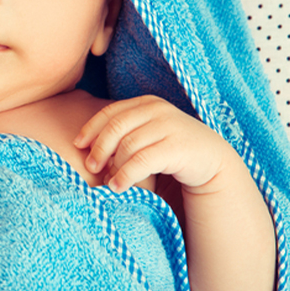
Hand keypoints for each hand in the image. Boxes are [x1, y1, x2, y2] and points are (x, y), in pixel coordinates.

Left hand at [74, 95, 242, 193]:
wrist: (212, 161)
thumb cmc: (170, 150)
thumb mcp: (146, 135)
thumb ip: (124, 133)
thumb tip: (83, 146)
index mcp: (146, 103)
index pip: (110, 113)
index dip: (91, 129)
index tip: (78, 145)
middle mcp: (158, 110)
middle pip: (115, 128)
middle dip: (99, 148)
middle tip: (91, 167)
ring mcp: (169, 126)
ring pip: (127, 146)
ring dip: (113, 166)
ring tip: (107, 181)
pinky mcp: (177, 147)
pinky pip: (141, 162)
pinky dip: (125, 175)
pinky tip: (119, 187)